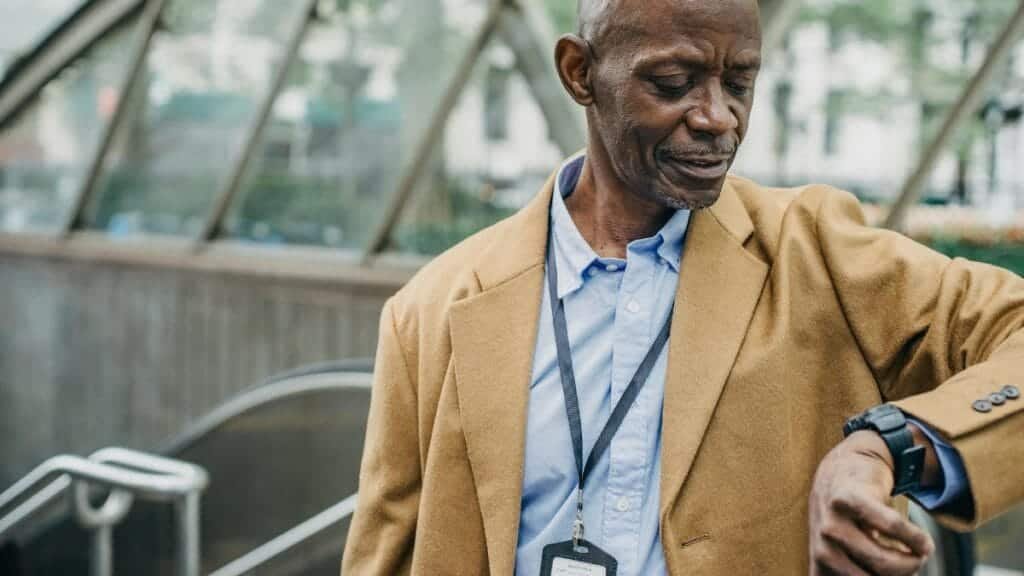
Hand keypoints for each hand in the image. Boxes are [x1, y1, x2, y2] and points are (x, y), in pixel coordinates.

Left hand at [808, 431, 934, 574]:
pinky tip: (925, 542)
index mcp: (821, 565)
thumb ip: (859, 571)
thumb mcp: (846, 550)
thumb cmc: (850, 518)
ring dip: (911, 561)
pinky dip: (914, 538)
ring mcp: (832, 522)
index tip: (903, 574)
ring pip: (882, 559)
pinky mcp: (850, 498)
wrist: (843, 466)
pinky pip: (891, 527)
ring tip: (920, 552)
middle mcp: (820, 547)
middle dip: (901, 575)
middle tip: (915, 565)